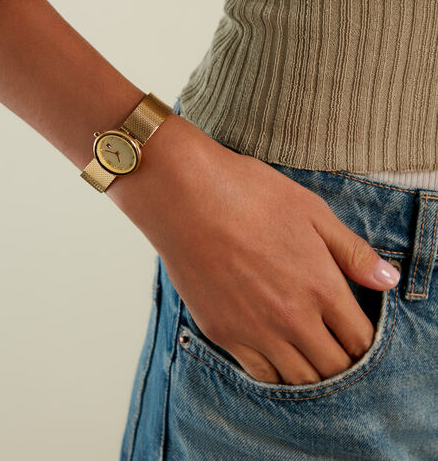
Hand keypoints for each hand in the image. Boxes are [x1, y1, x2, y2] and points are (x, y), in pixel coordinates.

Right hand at [108, 114, 400, 384]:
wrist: (186, 197)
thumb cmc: (249, 195)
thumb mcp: (311, 211)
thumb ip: (352, 251)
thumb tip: (388, 281)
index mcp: (320, 285)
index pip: (360, 338)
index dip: (364, 342)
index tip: (357, 336)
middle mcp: (291, 317)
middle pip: (333, 367)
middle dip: (343, 362)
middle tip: (337, 349)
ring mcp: (254, 330)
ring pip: (298, 379)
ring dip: (312, 373)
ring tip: (310, 357)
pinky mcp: (222, 333)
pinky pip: (259, 375)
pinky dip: (275, 374)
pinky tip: (276, 357)